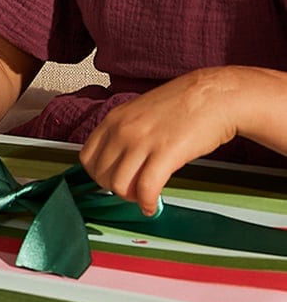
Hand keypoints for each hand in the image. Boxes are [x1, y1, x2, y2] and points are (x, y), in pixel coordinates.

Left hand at [80, 68, 240, 215]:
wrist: (213, 96)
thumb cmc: (181, 105)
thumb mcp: (139, 113)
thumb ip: (124, 132)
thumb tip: (117, 158)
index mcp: (114, 119)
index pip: (87, 157)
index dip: (99, 174)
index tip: (112, 179)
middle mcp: (122, 130)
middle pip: (100, 174)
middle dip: (114, 189)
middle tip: (130, 191)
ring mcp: (142, 142)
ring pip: (118, 184)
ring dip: (130, 197)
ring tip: (142, 197)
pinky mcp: (166, 154)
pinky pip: (145, 188)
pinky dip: (147, 203)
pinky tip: (152, 206)